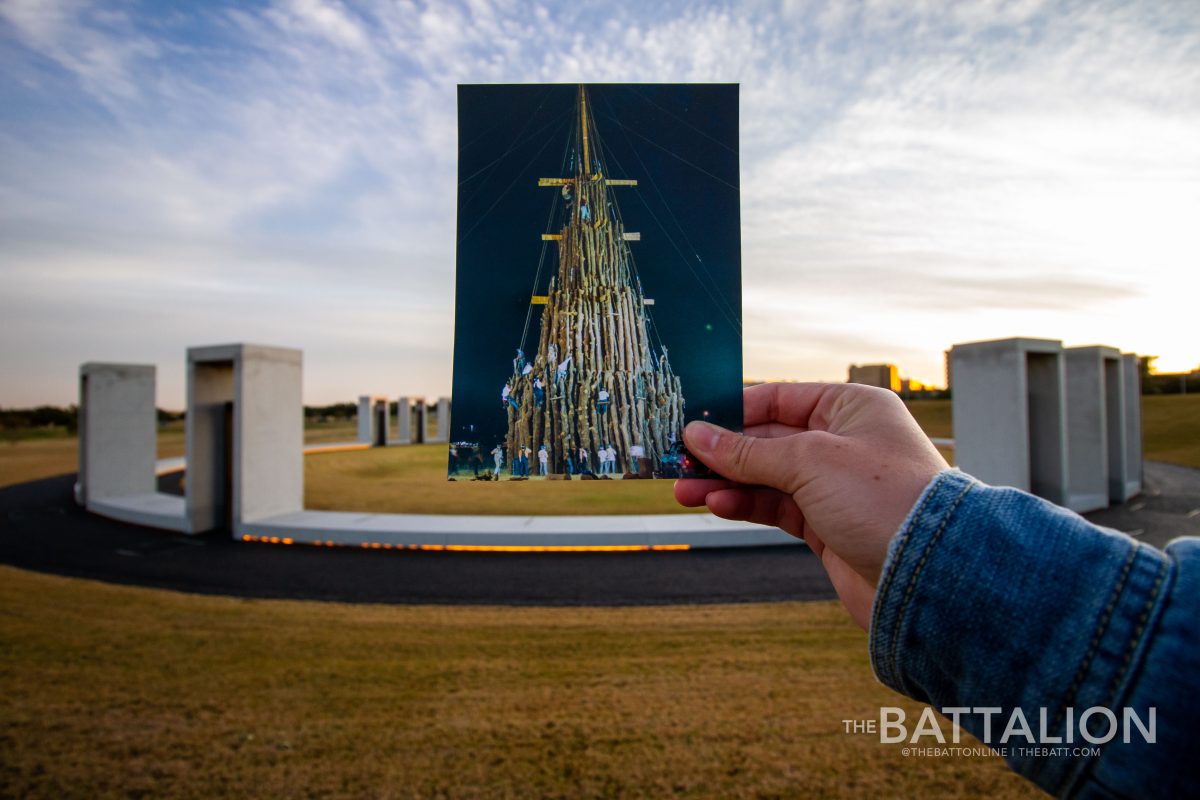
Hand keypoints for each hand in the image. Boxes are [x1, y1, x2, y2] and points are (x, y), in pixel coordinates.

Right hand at [674, 383, 947, 628]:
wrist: (929, 576)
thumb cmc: (886, 499)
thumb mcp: (808, 461)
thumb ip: (748, 450)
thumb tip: (700, 435)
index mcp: (851, 408)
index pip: (781, 398)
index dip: (734, 410)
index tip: (693, 422)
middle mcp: (845, 443)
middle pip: (769, 439)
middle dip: (723, 452)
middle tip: (679, 460)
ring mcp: (836, 486)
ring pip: (767, 477)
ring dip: (725, 482)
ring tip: (685, 489)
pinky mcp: (829, 525)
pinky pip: (776, 507)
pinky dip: (745, 505)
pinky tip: (717, 504)